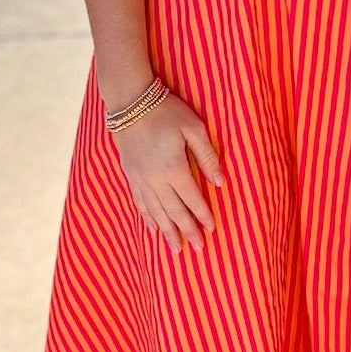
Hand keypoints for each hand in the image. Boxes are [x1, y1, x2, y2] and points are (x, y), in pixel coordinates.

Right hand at [110, 90, 224, 254]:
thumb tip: (220, 182)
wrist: (130, 102)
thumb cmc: (167, 111)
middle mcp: (155, 179)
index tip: (212, 230)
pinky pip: (140, 203)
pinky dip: (148, 218)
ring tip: (175, 249)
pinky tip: (153, 229)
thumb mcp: (194, 128)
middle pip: (174, 212)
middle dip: (186, 231)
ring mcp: (140, 179)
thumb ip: (207, 156)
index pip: (192, 199)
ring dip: (167, 232)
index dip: (203, 216)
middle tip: (197, 249)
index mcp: (174, 168)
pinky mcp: (130, 174)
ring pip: (156, 212)